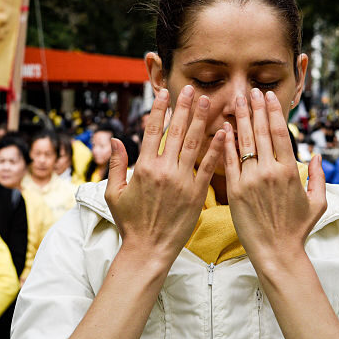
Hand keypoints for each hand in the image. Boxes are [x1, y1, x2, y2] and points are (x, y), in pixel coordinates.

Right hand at [105, 87, 225, 264]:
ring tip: (207, 101)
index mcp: (143, 168)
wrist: (148, 250)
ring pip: (193, 144)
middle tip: (192, 89)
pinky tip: (224, 132)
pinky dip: (217, 149)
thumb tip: (116, 140)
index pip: (152, 131)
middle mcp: (163, 171)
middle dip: (184, 107)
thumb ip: (116, 165)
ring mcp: (182, 181)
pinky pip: (209, 167)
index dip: (160, 110)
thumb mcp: (114, 194)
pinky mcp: (197, 194)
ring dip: (201, 120)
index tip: (165, 93)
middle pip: (176, 131)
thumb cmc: (130, 223)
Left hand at [223, 89, 326, 269]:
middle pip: (261, 132)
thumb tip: (316, 156)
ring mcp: (250, 180)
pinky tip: (224, 127)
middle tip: (250, 90)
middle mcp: (269, 172)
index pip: (279, 133)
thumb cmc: (297, 229)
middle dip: (255, 108)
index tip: (268, 96)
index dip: (273, 112)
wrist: (276, 252)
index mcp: (290, 172)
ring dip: (240, 118)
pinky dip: (226, 143)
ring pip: (244, 142)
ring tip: (237, 100)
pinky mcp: (235, 191)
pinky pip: (228, 161)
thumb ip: (318, 177)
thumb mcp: (317, 203)